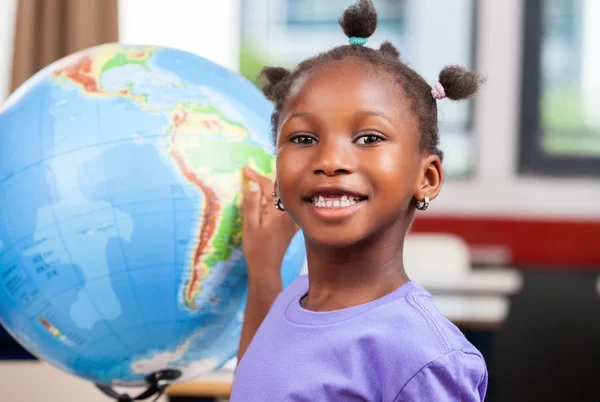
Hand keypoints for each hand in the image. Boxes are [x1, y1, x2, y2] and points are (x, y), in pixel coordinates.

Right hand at [242, 166, 297, 287]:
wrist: (267, 269)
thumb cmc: (256, 249)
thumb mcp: (250, 225)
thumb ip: (252, 203)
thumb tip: (253, 184)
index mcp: (278, 211)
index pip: (268, 186)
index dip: (256, 176)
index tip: (245, 170)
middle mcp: (288, 212)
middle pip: (277, 189)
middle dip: (263, 180)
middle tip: (249, 175)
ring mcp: (291, 219)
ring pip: (282, 197)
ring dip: (270, 189)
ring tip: (257, 184)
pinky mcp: (291, 225)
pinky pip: (285, 207)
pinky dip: (276, 200)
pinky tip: (268, 200)